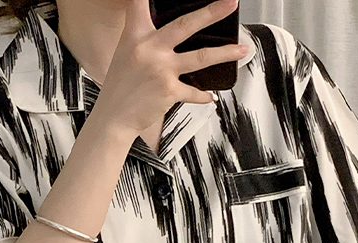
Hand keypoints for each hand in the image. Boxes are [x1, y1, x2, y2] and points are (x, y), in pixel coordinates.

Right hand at [95, 0, 246, 134]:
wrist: (114, 117)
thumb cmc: (121, 85)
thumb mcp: (126, 52)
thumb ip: (146, 36)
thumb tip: (172, 30)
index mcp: (136, 36)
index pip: (141, 4)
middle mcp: (150, 49)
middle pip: (185, 25)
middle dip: (211, 12)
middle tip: (230, 3)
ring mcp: (162, 70)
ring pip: (201, 57)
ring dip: (225, 53)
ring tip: (243, 49)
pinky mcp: (170, 91)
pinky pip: (194, 91)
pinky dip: (203, 95)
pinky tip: (211, 95)